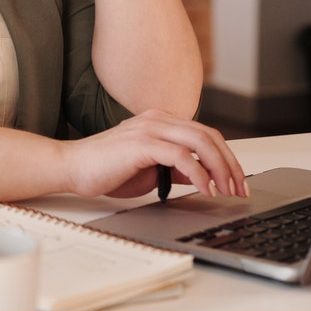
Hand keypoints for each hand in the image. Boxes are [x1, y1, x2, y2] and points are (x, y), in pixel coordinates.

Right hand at [61, 110, 248, 198]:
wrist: (71, 167)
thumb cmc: (104, 169)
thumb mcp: (149, 170)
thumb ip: (174, 169)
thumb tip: (200, 177)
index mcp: (159, 122)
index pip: (204, 134)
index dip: (225, 157)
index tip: (235, 181)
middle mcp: (157, 120)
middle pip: (209, 135)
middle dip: (230, 164)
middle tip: (239, 188)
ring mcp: (149, 129)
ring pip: (201, 142)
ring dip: (220, 168)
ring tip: (226, 190)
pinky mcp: (142, 143)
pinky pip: (182, 156)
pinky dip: (199, 173)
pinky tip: (204, 189)